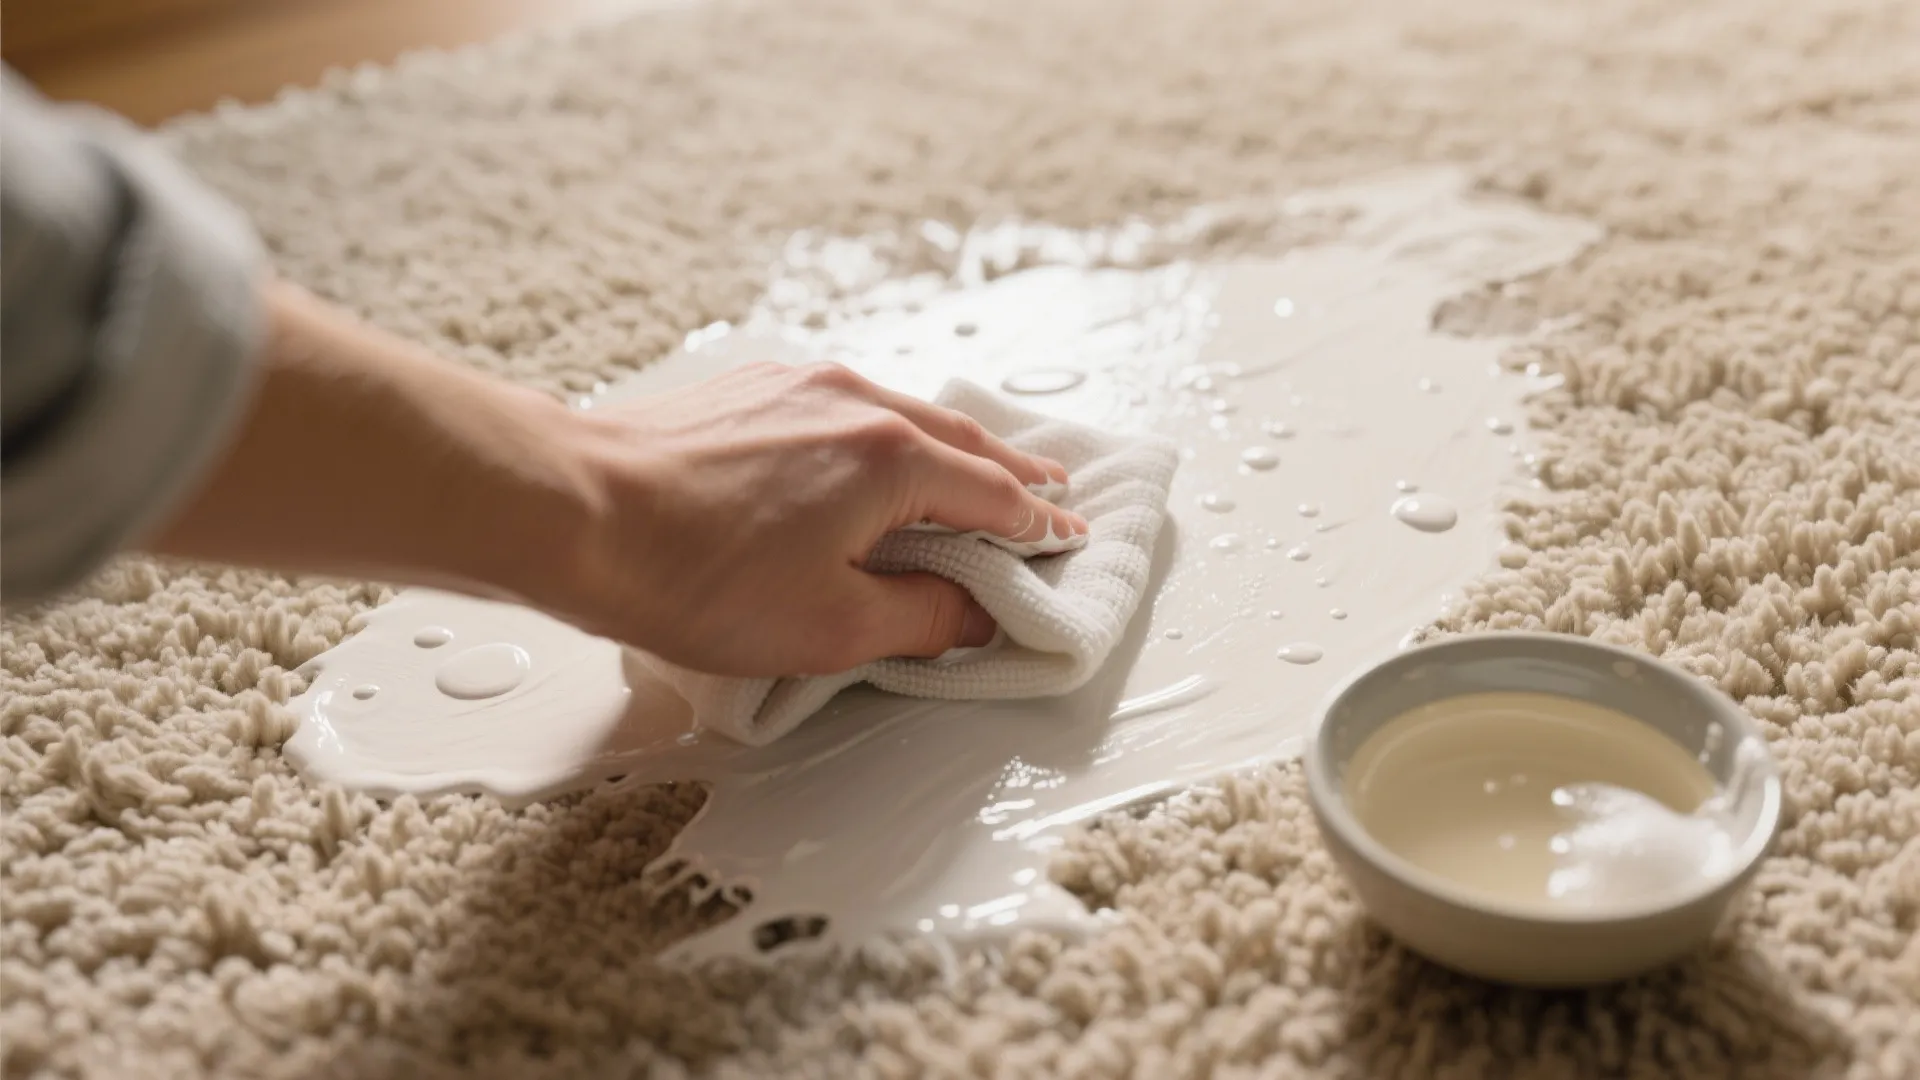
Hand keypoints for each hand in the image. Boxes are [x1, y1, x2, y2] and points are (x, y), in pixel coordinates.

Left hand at [553, 361, 1085, 675]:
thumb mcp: (829, 627)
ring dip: (953, 449)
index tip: (1067, 543)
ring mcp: (801, 386)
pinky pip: (850, 405)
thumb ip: (921, 618)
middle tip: (1054, 492)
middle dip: (1014, 472)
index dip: (1038, 528)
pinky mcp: (754, 389)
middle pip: (962, 442)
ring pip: (906, 415)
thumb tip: (973, 613)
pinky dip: (890, 433)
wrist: (572, 509)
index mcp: (891, 459)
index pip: (994, 497)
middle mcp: (856, 402)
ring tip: (982, 469)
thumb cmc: (689, 571)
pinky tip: (880, 452)